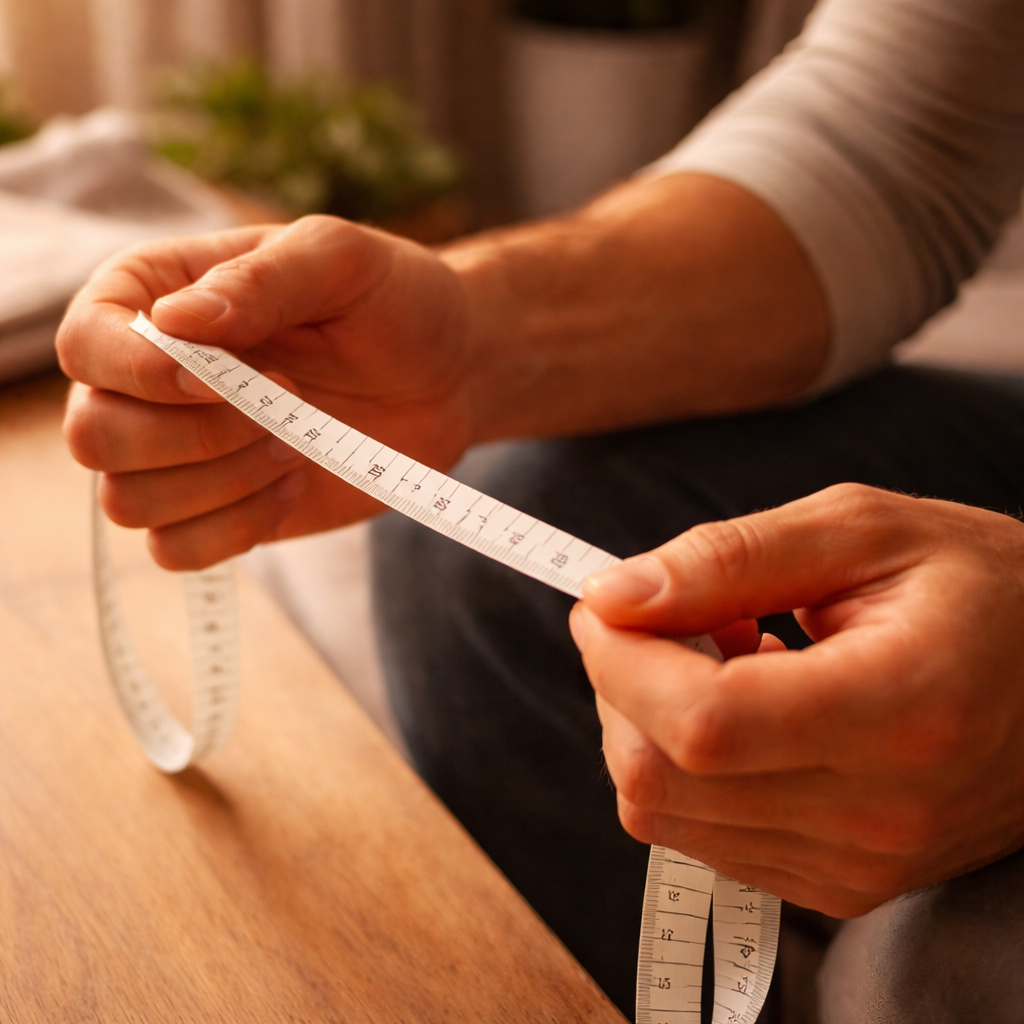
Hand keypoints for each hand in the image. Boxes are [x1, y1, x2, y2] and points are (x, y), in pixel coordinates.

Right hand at [60, 217, 473, 568]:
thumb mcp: (340, 260)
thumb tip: (172, 323)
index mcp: (152, 297)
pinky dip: (237, 526)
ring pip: (129, 502)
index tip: (228, 378)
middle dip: (195, 435)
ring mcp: (175, 453)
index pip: (85, 345)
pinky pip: (175, 550)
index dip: (142, 373)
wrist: (448, 377)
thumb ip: (262, 280)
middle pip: (94, 436)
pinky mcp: (214, 510)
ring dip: (224, 481)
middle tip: (286, 403)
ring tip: (296, 441)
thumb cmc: (392, 302)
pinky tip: (291, 483)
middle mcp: (145, 380)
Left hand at [570, 483, 1023, 916]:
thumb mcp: (861, 530)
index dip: (620, 659)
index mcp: (898, 711)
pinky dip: (685, 765)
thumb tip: (613, 596)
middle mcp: (877, 814)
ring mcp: (857, 865)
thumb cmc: (983, 588)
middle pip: (662, 778)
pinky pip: (700, 833)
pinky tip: (741, 707)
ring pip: (664, 812)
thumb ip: (728, 559)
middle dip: (619, 685)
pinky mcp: (837, 883)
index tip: (605, 602)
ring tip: (719, 656)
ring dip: (648, 722)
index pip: (701, 722)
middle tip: (662, 616)